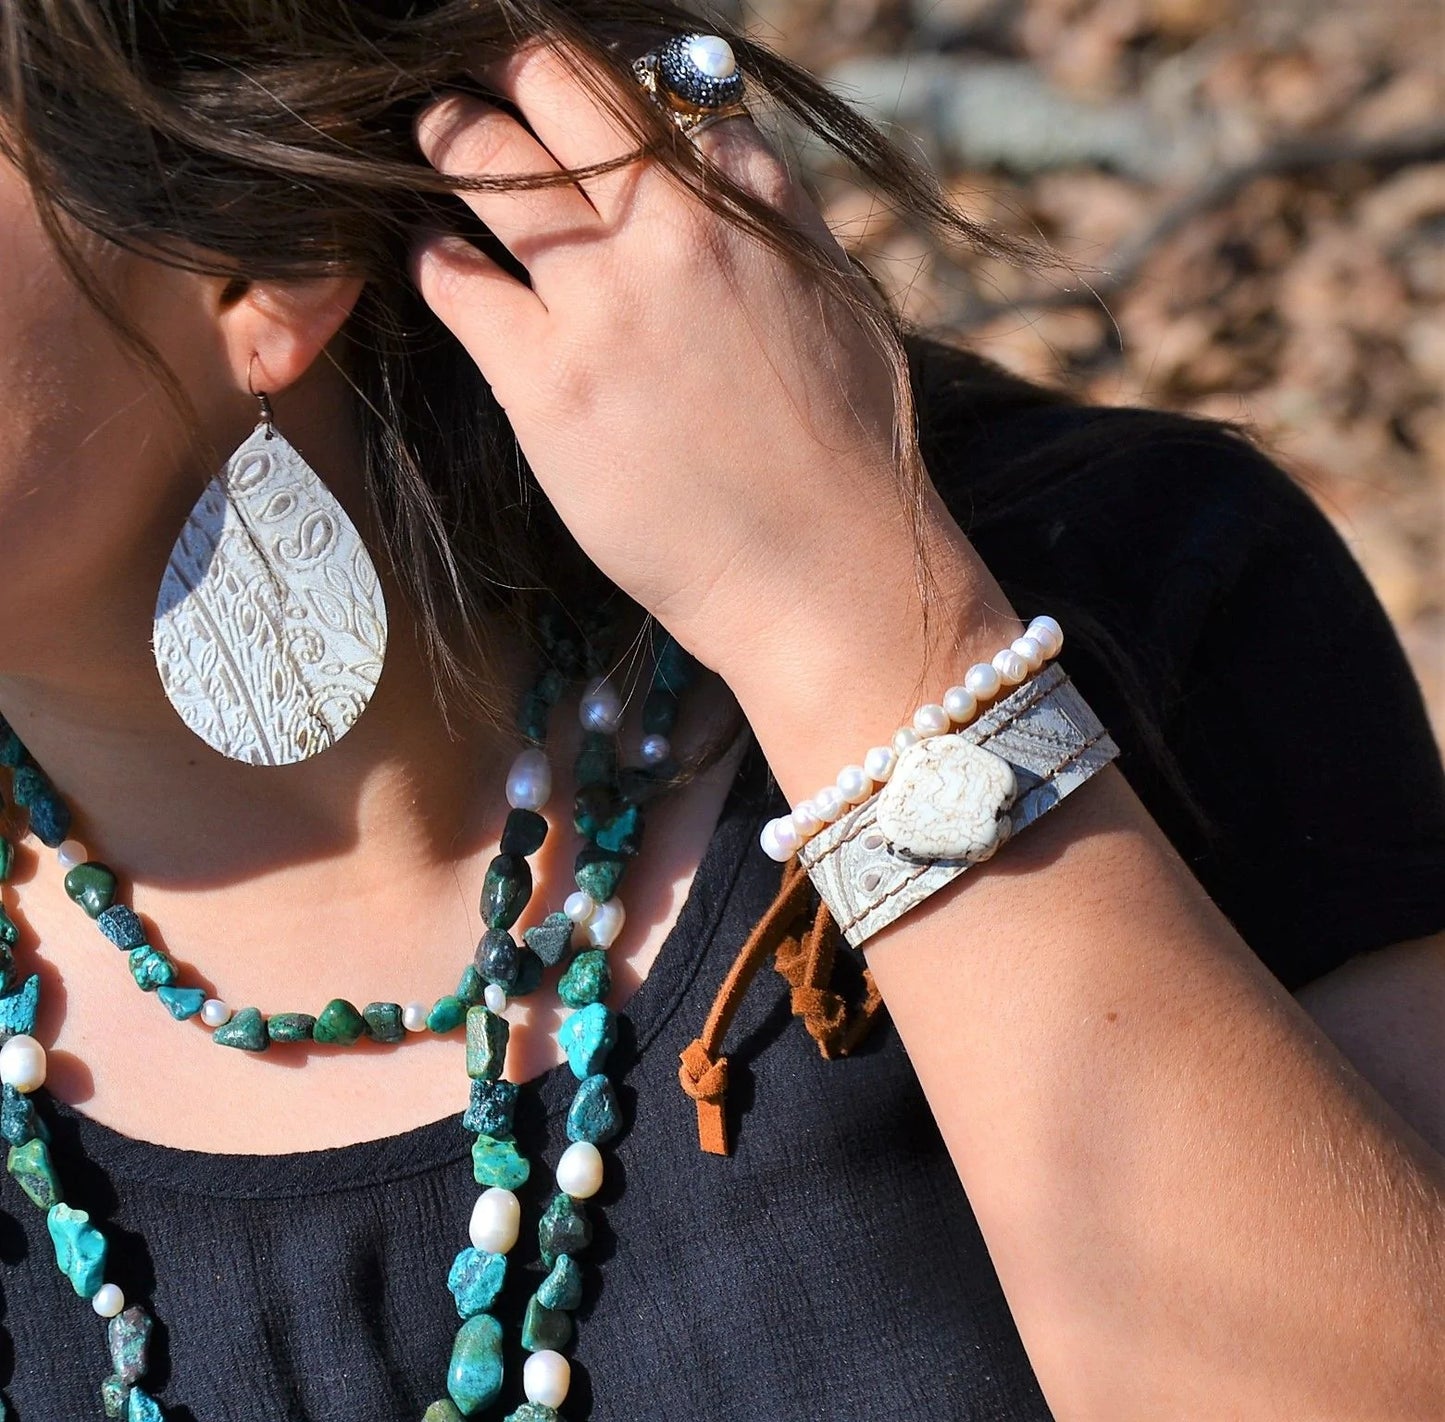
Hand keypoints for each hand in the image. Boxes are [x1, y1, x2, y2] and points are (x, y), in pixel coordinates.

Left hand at [412, 40, 941, 679]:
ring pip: (483, 162)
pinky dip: (435, 254)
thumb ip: (768, 201)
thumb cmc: (845, 447)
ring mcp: (604, 302)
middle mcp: (672, 227)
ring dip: (449, 136)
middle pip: (549, 83)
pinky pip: (456, 279)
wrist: (823, 573)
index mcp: (745, 198)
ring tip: (437, 138)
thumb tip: (709, 131)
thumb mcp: (833, 293)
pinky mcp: (548, 383)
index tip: (549, 78)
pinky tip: (438, 258)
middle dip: (498, 68)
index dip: (581, 69)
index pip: (641, 78)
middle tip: (468, 77)